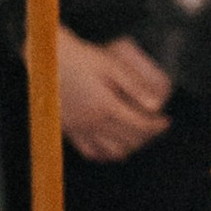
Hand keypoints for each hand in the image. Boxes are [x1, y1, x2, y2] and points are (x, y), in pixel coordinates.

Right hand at [59, 28, 172, 162]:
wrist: (45, 57)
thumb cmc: (78, 57)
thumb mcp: (109, 64)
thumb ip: (133, 85)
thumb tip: (155, 105)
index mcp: (107, 106)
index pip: (141, 126)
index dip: (157, 126)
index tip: (165, 121)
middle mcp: (94, 122)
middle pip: (130, 140)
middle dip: (147, 136)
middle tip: (152, 125)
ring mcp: (80, 128)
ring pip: (112, 151)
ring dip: (129, 146)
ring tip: (134, 135)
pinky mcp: (68, 129)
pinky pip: (90, 152)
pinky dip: (105, 153)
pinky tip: (110, 145)